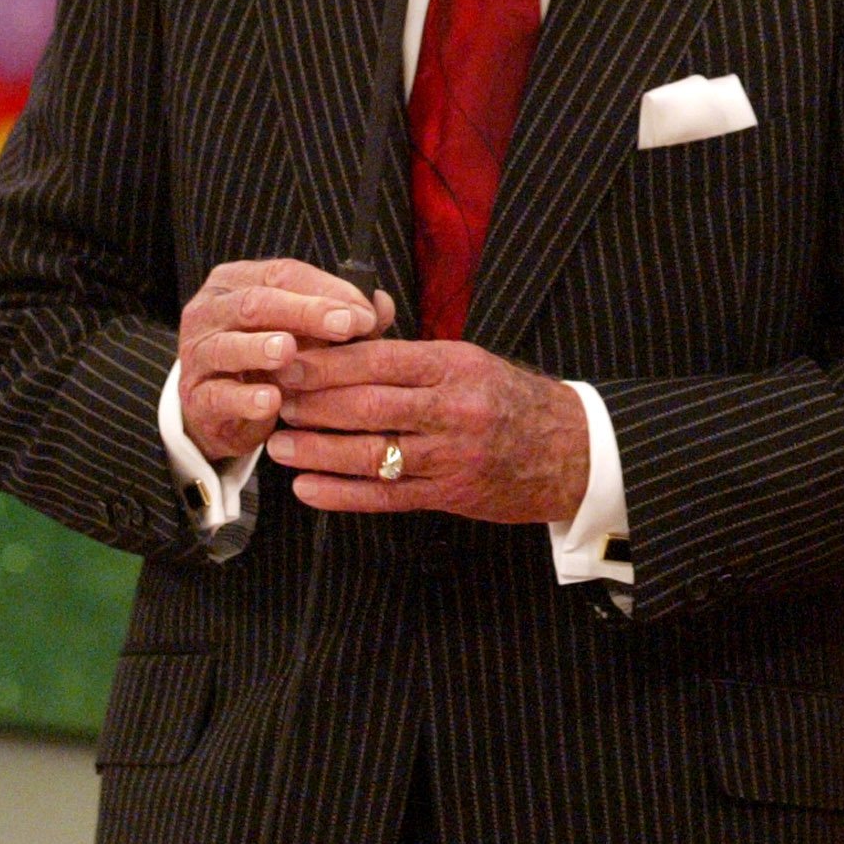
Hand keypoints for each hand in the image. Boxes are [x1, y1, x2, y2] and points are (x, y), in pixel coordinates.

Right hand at [174, 259, 394, 461]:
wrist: (226, 411)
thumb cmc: (272, 360)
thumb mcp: (308, 334)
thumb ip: (343, 318)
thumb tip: (382, 305)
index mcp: (239, 281)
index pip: (282, 274)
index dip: (326, 290)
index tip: (364, 312)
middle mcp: (211, 311)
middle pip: (256, 303)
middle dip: (304, 313)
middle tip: (344, 326)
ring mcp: (197, 353)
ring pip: (227, 345)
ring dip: (261, 347)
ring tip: (289, 351)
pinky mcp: (195, 397)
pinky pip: (218, 395)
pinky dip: (245, 398)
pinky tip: (271, 401)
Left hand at [267, 339, 588, 522]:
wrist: (571, 451)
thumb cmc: (512, 400)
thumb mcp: (471, 362)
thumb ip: (415, 359)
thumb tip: (347, 347)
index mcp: (455, 365)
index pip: (378, 360)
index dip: (326, 363)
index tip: (286, 360)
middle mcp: (452, 408)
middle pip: (367, 405)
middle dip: (312, 404)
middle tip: (272, 401)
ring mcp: (451, 455)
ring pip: (370, 452)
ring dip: (318, 450)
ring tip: (279, 446)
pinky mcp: (450, 495)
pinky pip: (386, 496)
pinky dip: (342, 495)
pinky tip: (307, 489)